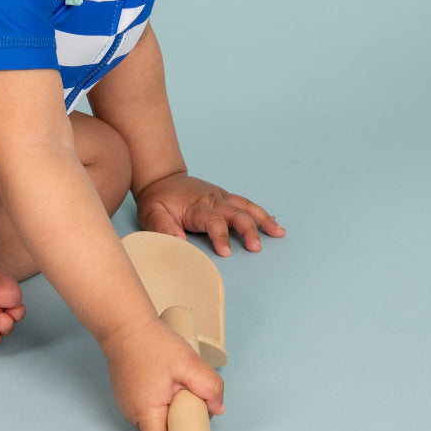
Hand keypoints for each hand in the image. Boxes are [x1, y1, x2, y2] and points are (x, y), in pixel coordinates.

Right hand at [102, 317, 224, 430]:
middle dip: (180, 423)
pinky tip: (167, 381)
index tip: (193, 429)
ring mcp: (128, 406)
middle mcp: (132, 415)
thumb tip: (218, 408)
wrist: (124, 324)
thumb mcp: (188, 361)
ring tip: (177, 385)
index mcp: (145, 412)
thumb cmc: (151, 342)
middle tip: (189, 398)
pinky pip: (150, 409)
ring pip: (157, 422)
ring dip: (172, 411)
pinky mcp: (129, 396)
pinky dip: (162, 401)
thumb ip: (209, 386)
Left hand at [136, 172, 284, 254]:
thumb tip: (179, 241)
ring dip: (263, 219)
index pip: (213, 220)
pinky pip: (246, 204)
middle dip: (248, 230)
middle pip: (236, 213)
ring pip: (246, 206)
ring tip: (278, 232)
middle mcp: (212, 199)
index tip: (226, 253)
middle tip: (256, 248)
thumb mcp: (151, 213)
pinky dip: (261, 213)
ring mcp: (220, 196)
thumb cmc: (157, 199)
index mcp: (196, 205)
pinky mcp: (224, 197)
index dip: (220, 236)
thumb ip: (163, 227)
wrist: (161, 178)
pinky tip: (273, 223)